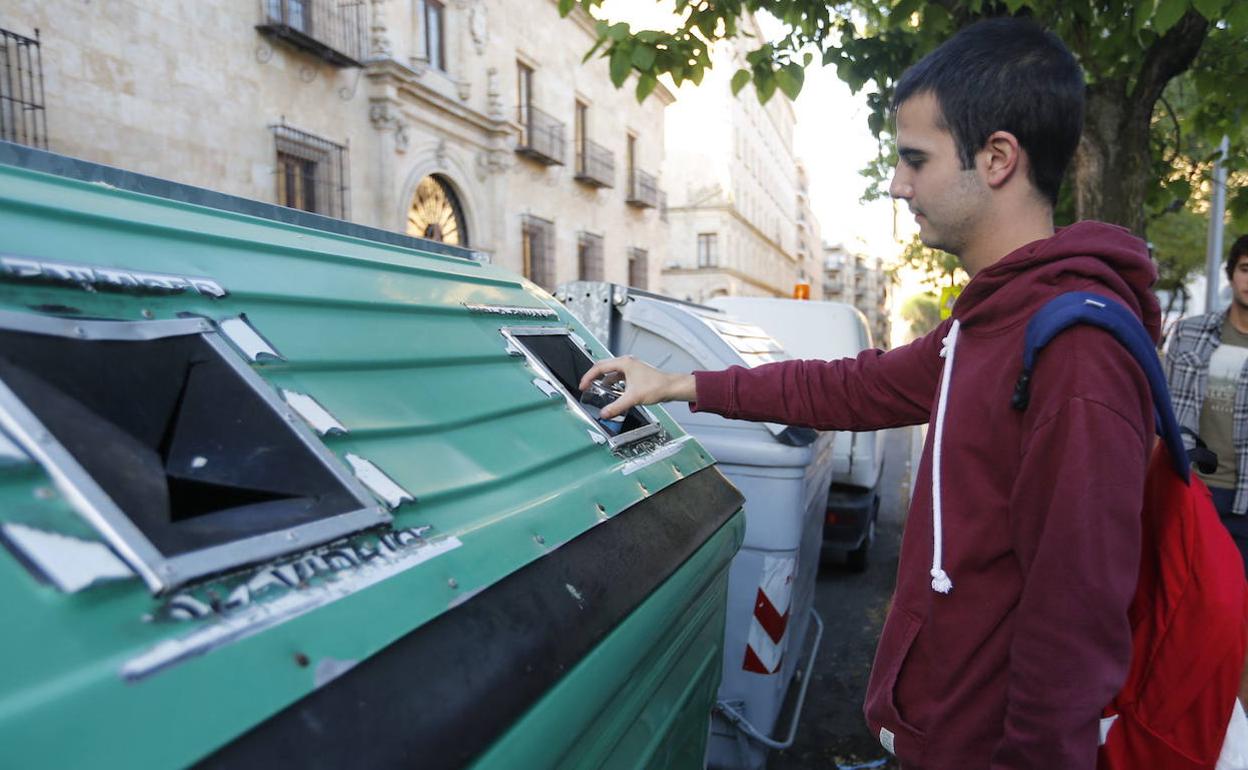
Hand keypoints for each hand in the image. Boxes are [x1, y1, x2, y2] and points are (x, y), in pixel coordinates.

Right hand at [578, 356, 696, 419]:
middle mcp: (627, 363)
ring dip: (604, 382)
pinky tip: (614, 394)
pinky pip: (619, 378)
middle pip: (604, 368)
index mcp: (624, 363)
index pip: (599, 367)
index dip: (588, 377)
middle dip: (594, 378)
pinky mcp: (635, 375)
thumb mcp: (633, 398)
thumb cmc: (657, 386)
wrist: (671, 388)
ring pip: (612, 374)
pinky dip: (614, 385)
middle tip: (587, 387)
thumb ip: (616, 407)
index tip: (583, 386)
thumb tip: (604, 413)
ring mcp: (631, 369)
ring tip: (599, 392)